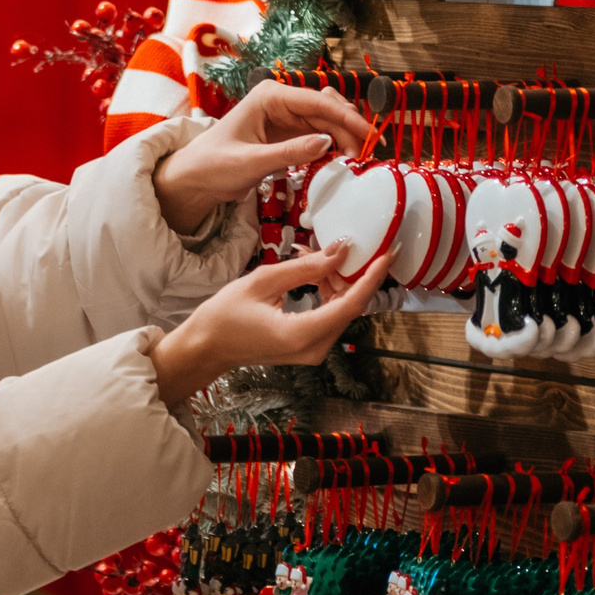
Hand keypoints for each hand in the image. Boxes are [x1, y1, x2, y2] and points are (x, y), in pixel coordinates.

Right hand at [150, 242, 389, 405]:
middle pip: (350, 306)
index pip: (351, 302)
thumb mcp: (262, 282)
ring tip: (316, 255)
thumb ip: (305, 267)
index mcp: (302, 334)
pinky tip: (312, 273)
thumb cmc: (224, 316)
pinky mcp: (309, 347)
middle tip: (348, 243)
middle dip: (352, 272)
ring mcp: (313, 351)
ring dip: (336, 280)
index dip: (372, 275)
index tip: (388, 252)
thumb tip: (340, 251)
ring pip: (341, 310)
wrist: (206, 348)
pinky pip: (330, 316)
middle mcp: (315, 348)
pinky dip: (327, 292)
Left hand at [152, 79, 369, 233]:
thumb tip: (327, 143)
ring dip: (345, 138)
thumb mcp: (251, 162)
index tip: (370, 136)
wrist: (195, 178)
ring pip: (328, 122)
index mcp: (270, 96)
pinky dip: (334, 146)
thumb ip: (288, 153)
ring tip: (357, 161)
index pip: (318, 102)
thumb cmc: (214, 165)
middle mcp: (281, 101)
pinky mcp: (288, 134)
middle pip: (328, 110)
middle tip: (366, 156)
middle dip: (349, 129)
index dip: (347, 117)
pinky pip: (320, 135)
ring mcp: (286, 117)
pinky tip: (344, 160)